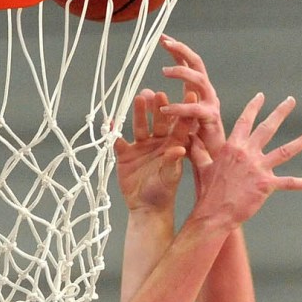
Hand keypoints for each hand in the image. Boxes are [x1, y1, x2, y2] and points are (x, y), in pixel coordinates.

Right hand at [115, 89, 194, 212]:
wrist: (146, 207)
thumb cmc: (163, 193)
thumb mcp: (170, 178)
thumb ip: (172, 162)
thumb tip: (178, 148)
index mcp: (172, 146)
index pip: (179, 126)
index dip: (184, 112)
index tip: (190, 95)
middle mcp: (157, 142)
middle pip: (157, 121)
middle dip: (158, 108)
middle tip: (159, 94)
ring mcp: (140, 147)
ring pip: (139, 126)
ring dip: (139, 113)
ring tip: (140, 98)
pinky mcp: (125, 154)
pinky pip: (118, 141)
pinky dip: (114, 132)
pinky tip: (110, 122)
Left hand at [160, 36, 225, 167]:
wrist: (212, 165)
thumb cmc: (195, 145)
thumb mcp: (174, 123)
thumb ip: (162, 108)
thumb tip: (144, 94)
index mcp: (198, 92)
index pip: (188, 64)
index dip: (177, 50)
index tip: (162, 38)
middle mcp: (206, 95)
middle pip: (196, 64)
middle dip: (181, 51)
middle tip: (165, 42)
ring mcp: (210, 105)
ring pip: (198, 80)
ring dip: (182, 73)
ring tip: (164, 72)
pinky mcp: (210, 120)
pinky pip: (193, 110)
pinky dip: (179, 108)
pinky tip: (164, 108)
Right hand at [189, 92, 301, 229]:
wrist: (213, 213)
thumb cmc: (207, 192)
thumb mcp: (202, 167)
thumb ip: (199, 152)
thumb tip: (189, 138)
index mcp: (233, 147)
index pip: (245, 121)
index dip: (253, 107)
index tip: (262, 96)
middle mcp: (248, 153)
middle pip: (268, 128)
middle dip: (280, 112)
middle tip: (291, 100)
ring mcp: (259, 168)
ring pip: (285, 151)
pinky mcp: (266, 185)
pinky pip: (290, 183)